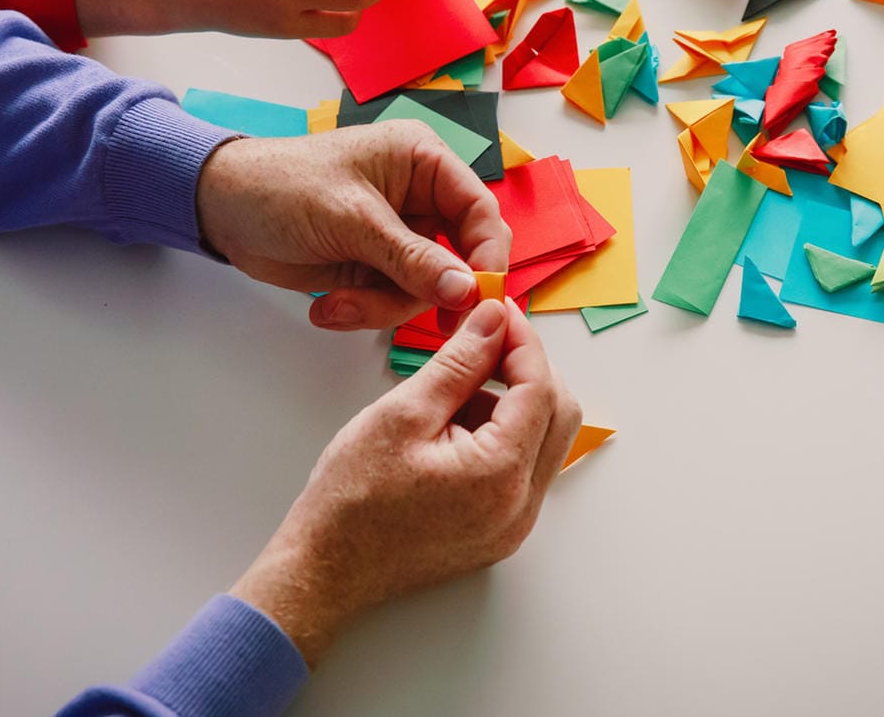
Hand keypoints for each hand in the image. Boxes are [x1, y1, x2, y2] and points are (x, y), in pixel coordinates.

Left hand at [195, 122, 511, 329]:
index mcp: (423, 161)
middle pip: (459, 257)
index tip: (479, 298)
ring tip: (339, 304)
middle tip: (421, 323)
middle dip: (426, 291)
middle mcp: (419, 198)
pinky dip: (364, 310)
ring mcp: (398, 236)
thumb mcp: (351, 219)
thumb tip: (466, 289)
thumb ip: (411, 256)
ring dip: (384, 306)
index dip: (487, 256)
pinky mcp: (375, 266)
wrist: (221, 209)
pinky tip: (329, 306)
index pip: (479, 210)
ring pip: (424, 288)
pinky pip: (393, 300)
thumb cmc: (281, 186)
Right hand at [230, 299, 581, 665]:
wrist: (325, 569)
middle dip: (528, 371)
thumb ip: (459, 361)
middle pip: (558, 416)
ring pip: (543, 443)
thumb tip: (494, 320)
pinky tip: (455, 427)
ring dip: (515, 404)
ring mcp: (513, 526)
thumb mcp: (404, 413)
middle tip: (485, 342)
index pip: (540, 389)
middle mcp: (520, 507)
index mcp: (500, 475)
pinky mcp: (499, 533)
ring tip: (454, 390)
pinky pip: (522, 471)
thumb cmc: (352, 500)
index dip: (523, 342)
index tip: (497, 314)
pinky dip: (503, 437)